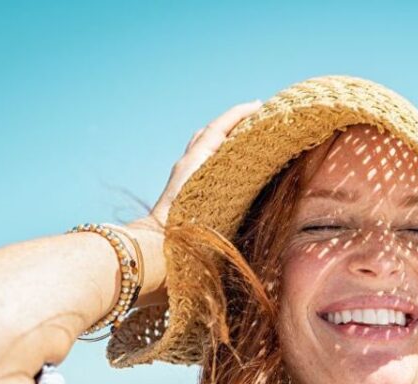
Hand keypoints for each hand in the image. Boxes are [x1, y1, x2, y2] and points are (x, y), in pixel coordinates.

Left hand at [148, 99, 262, 227]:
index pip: (218, 128)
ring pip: (204, 147)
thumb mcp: (207, 190)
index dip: (238, 114)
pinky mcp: (184, 190)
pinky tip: (232, 167)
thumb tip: (242, 150)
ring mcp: (184, 175)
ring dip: (224, 139)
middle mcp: (189, 163)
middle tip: (256, 119)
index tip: (259, 104)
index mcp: (196, 159)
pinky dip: (219, 156)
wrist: (158, 244)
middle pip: (209, 133)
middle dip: (232, 123)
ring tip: (247, 140)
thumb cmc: (185, 223)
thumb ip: (223, 171)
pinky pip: (204, 163)